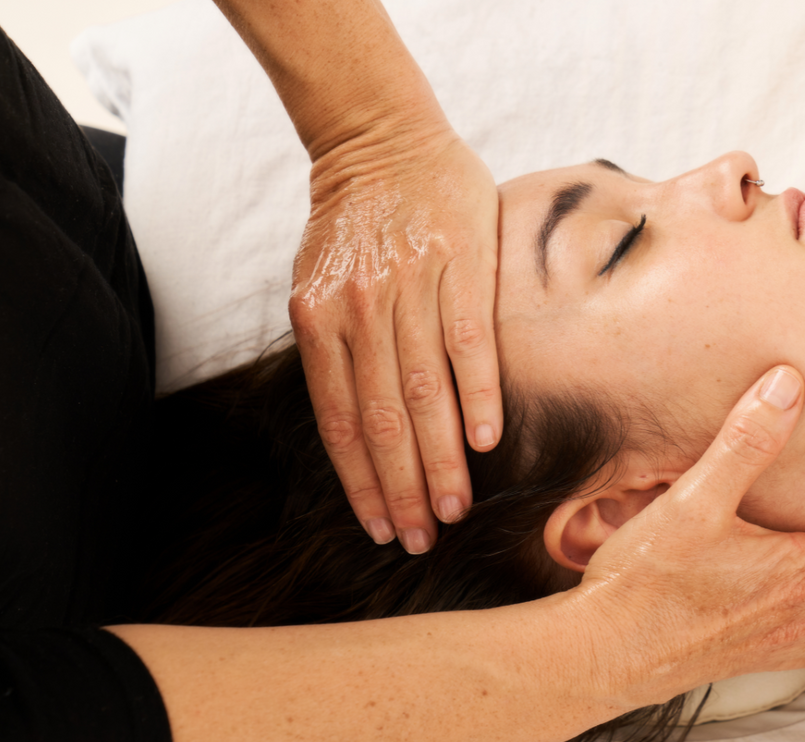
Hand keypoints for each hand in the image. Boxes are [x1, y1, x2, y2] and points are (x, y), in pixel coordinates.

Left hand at [289, 126, 500, 553]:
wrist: (382, 138)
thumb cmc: (353, 223)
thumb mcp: (319, 284)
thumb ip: (336, 349)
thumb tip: (359, 426)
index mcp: (317, 320)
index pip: (340, 422)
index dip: (360, 483)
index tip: (381, 530)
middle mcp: (358, 310)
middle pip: (383, 420)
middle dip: (403, 489)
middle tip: (422, 541)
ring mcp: (409, 288)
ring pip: (425, 393)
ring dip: (441, 460)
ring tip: (456, 510)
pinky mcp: (459, 267)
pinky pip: (469, 344)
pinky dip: (479, 395)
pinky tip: (487, 442)